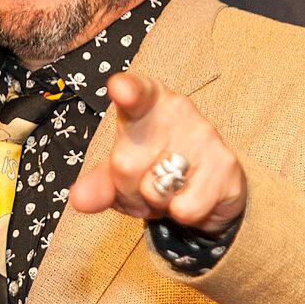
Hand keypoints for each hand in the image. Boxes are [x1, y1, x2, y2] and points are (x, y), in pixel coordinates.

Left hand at [67, 72, 246, 233]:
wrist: (208, 189)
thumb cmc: (155, 168)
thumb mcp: (119, 175)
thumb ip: (98, 184)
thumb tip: (79, 199)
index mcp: (146, 102)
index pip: (136, 91)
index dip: (127, 91)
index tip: (119, 89)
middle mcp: (177, 109)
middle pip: (126, 165)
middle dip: (129, 190)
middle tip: (145, 185)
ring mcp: (204, 135)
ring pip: (155, 190)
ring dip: (156, 204)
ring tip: (170, 190)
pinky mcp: (225, 165)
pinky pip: (185, 208)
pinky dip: (183, 214)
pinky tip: (193, 197)